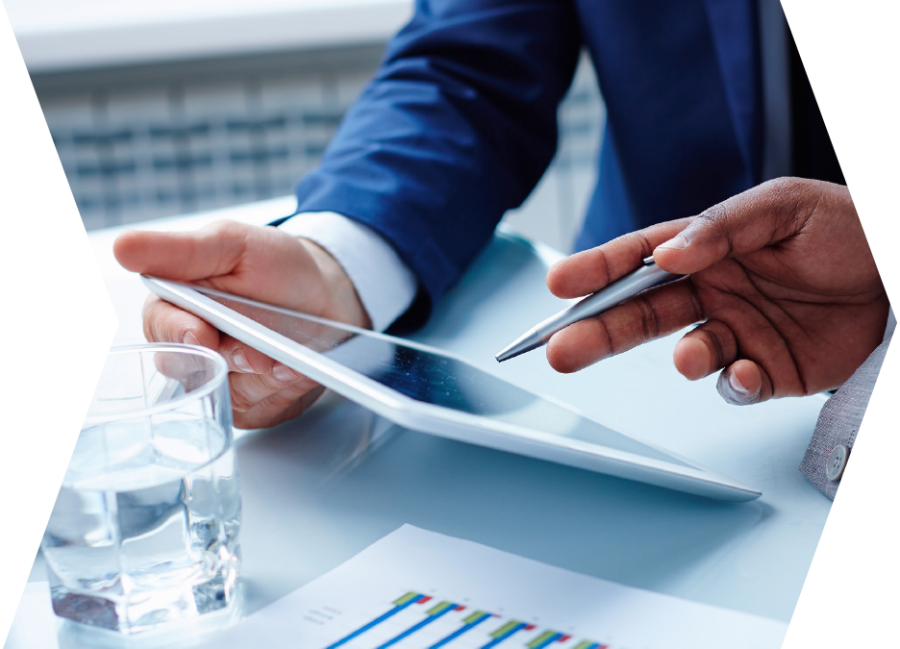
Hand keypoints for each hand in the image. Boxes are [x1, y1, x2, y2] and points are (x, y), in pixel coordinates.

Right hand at [113, 220, 371, 427]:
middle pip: (190, 371)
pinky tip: (296, 371)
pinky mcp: (246, 407)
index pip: (159, 327)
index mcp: (175, 305)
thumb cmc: (277, 266)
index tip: (202, 333)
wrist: (328, 296)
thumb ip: (181, 250)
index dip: (179, 333)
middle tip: (265, 351)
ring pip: (228, 395)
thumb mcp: (232, 244)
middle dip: (235, 359)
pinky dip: (283, 392)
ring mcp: (218, 381)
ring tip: (292, 355)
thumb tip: (122, 246)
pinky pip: (257, 412)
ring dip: (267, 376)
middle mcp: (190, 348)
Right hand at [545, 178, 887, 404]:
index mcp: (706, 249)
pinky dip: (734, 384)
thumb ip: (723, 226)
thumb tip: (672, 253)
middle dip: (597, 332)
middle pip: (641, 315)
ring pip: (685, 353)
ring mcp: (737, 332)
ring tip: (691, 357)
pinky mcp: (768, 369)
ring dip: (682, 359)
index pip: (640, 259)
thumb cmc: (846, 227)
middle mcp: (712, 292)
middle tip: (559, 349)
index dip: (597, 270)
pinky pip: (737, 385)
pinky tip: (744, 371)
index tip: (561, 284)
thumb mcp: (783, 205)